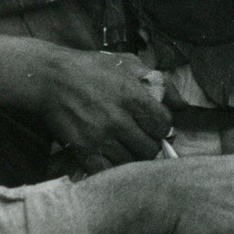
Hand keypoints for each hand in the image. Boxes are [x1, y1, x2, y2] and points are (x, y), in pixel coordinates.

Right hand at [40, 48, 173, 168]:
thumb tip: (183, 105)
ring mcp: (99, 137)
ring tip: (127, 145)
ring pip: (131, 161)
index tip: (156, 124)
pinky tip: (111, 155)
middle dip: (150, 142)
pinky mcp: (82, 150)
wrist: (51, 78)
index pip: (163, 124)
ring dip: (133, 155)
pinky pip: (107, 170)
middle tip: (142, 137)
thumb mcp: (130, 64)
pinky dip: (113, 167)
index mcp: (133, 96)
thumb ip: (160, 83)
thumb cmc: (93, 68)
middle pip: (149, 147)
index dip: (163, 126)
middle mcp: (118, 119)